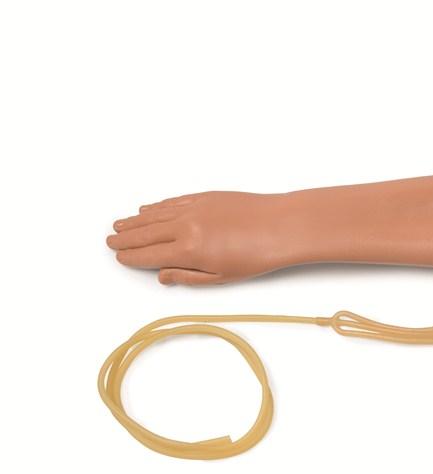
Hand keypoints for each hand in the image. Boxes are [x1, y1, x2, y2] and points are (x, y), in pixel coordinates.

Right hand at [107, 192, 297, 284]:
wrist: (281, 225)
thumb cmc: (257, 255)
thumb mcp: (221, 277)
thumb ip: (188, 276)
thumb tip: (162, 275)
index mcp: (189, 250)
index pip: (150, 254)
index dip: (132, 257)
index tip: (120, 257)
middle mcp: (186, 226)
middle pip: (146, 233)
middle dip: (126, 239)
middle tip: (110, 241)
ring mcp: (194, 208)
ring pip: (155, 215)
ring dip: (135, 221)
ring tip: (120, 226)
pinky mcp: (205, 196)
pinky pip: (173, 202)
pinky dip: (157, 207)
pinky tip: (147, 210)